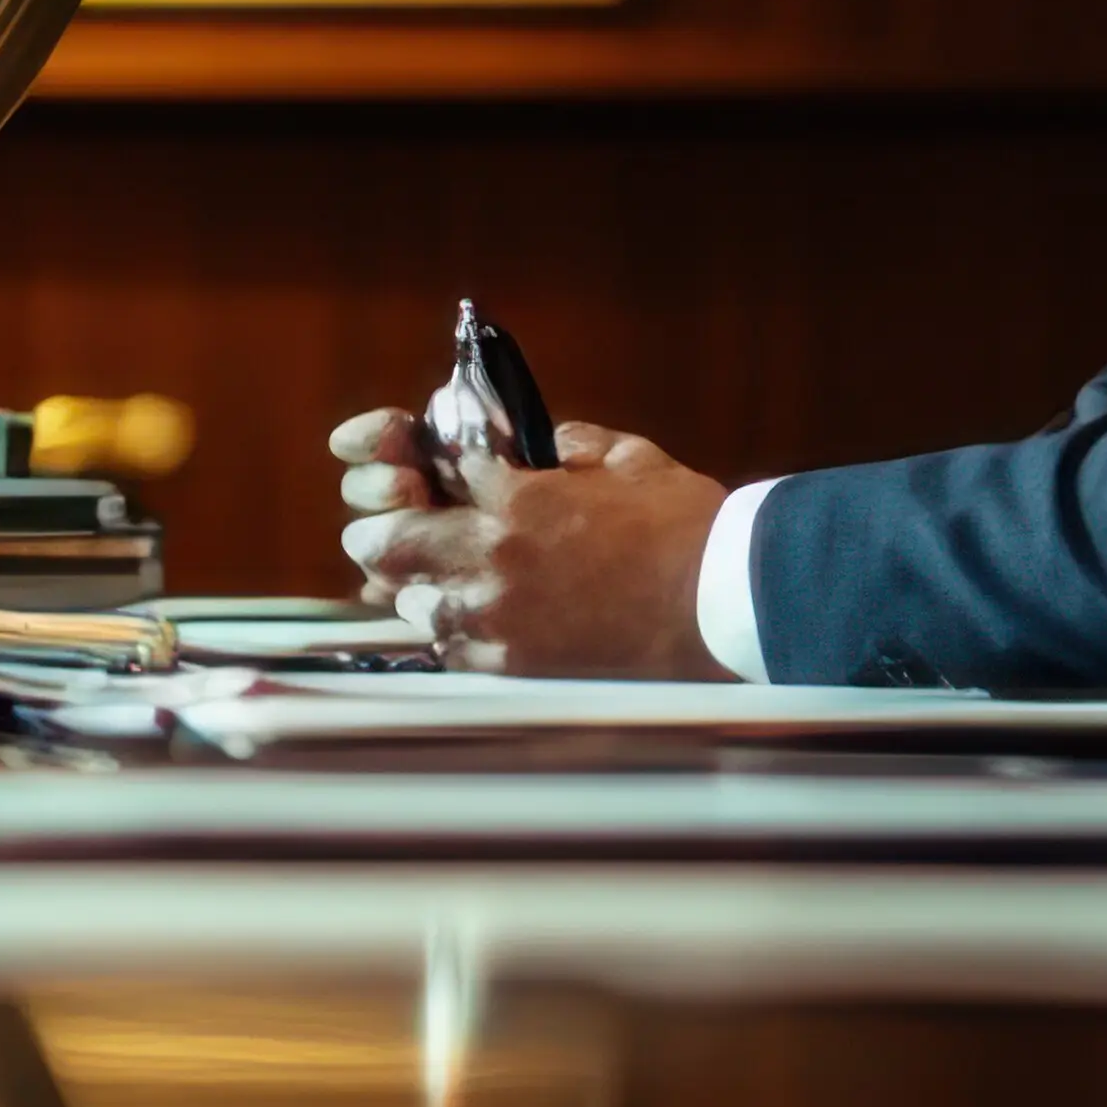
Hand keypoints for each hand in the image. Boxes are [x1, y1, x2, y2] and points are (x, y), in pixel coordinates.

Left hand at [327, 401, 730, 676]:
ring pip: (408, 600)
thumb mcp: (624, 457)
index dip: (428, 467)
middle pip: (384, 542)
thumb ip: (564, 444)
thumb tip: (529, 442)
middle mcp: (490, 557)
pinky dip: (453, 631)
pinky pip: (449, 648)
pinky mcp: (513, 664)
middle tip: (400, 530)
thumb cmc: (684, 524)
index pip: (430, 470)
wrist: (723, 603)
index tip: (438, 474)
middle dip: (386, 531)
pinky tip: (479, 619)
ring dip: (419, 584)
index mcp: (514, 497)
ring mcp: (496, 617)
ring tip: (445, 578)